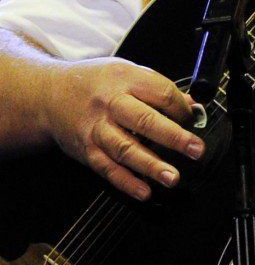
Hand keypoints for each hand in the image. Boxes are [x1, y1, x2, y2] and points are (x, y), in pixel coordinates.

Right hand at [43, 58, 202, 200]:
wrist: (48, 95)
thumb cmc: (96, 83)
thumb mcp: (127, 72)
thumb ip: (160, 89)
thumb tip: (194, 106)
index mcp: (125, 79)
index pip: (162, 94)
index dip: (183, 109)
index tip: (194, 119)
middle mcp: (109, 104)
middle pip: (145, 121)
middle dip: (174, 137)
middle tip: (196, 150)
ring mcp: (96, 129)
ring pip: (125, 149)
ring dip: (151, 166)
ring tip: (172, 177)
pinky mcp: (87, 149)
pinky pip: (108, 168)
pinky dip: (126, 182)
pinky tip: (144, 192)